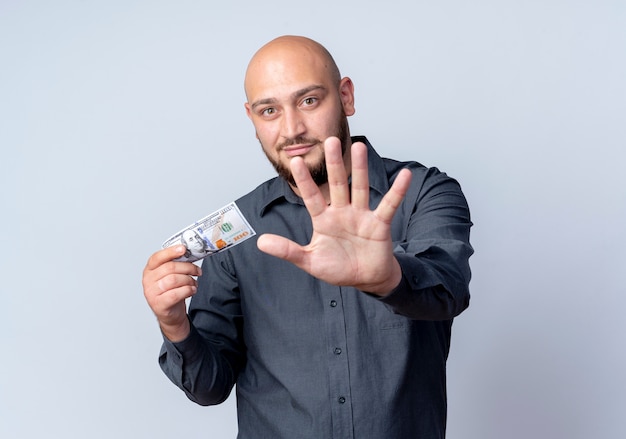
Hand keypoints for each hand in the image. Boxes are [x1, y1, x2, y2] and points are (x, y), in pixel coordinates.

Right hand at [142, 245, 201, 340]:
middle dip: (188, 267)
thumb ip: (175, 264)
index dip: (171, 251)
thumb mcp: (170, 276)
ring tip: (194, 283)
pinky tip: (192, 290)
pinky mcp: (159, 304)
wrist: (170, 314)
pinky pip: (176, 293)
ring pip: (174, 279)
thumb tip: (189, 252)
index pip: (157, 257)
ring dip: (189, 280)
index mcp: (149, 270)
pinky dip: (188, 290)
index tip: (183, 249)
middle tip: (197, 271)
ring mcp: (151, 293)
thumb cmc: (171, 292)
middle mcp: (147, 280)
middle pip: (170, 267)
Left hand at [257, 137, 411, 294]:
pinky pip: (389, 205)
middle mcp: (342, 212)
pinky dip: (398, 191)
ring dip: (360, 168)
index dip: (304, 180)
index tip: (295, 161)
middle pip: (337, 184)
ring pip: (360, 188)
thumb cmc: (338, 268)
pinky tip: (405, 175)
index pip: (311, 196)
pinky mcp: (379, 224)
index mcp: (324, 219)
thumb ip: (287, 251)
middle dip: (333, 163)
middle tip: (330, 140)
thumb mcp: (309, 261)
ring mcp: (361, 216)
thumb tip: (261, 242)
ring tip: (359, 146)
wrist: (365, 279)